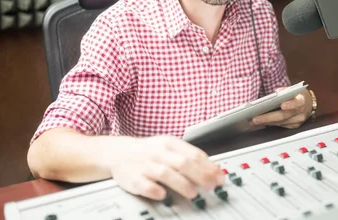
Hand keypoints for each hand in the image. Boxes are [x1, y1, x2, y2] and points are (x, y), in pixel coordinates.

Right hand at [108, 135, 223, 200]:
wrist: (118, 153)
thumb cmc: (149, 152)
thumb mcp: (171, 148)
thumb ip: (191, 157)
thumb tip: (215, 168)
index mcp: (170, 143)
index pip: (194, 153)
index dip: (209, 167)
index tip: (219, 177)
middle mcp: (158, 152)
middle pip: (183, 163)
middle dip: (200, 175)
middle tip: (210, 186)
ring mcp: (145, 165)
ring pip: (166, 173)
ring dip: (182, 184)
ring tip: (193, 193)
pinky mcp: (133, 178)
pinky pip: (146, 185)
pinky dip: (156, 190)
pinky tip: (163, 195)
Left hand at [251, 88, 312, 128]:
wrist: (308, 104)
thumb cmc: (299, 95)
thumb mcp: (294, 89)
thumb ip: (285, 90)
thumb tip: (276, 93)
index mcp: (302, 101)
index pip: (297, 103)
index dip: (290, 105)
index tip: (282, 105)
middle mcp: (301, 113)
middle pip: (284, 116)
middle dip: (268, 118)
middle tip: (256, 118)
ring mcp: (297, 121)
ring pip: (281, 123)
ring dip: (266, 122)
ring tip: (254, 121)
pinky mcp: (293, 126)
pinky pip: (281, 126)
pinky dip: (271, 124)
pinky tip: (262, 122)